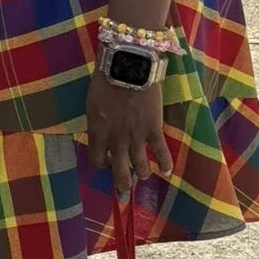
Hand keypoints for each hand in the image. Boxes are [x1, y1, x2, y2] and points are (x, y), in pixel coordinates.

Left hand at [86, 71, 170, 201]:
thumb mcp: (92, 103)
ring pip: (139, 165)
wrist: (129, 66)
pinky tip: (166, 171)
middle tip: (124, 192)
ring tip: (144, 176)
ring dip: (142, 173)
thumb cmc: (106, 79)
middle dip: (122, 183)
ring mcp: (136, 136)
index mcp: (98, 131)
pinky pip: (160, 151)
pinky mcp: (154, 129)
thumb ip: (96, 122)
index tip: (107, 162)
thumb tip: (99, 132)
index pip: (97, 159)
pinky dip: (164, 163)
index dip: (103, 164)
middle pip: (118, 170)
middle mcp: (116, 139)